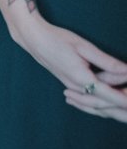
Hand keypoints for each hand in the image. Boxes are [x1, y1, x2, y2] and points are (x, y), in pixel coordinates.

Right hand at [9, 14, 126, 120]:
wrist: (32, 38)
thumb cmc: (57, 38)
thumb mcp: (83, 46)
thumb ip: (106, 61)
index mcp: (81, 77)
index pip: (109, 95)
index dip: (124, 101)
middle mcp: (76, 87)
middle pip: (104, 106)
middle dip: (121, 109)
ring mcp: (71, 88)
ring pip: (95, 106)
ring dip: (113, 110)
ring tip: (125, 108)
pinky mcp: (69, 85)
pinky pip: (88, 103)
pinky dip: (99, 108)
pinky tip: (106, 109)